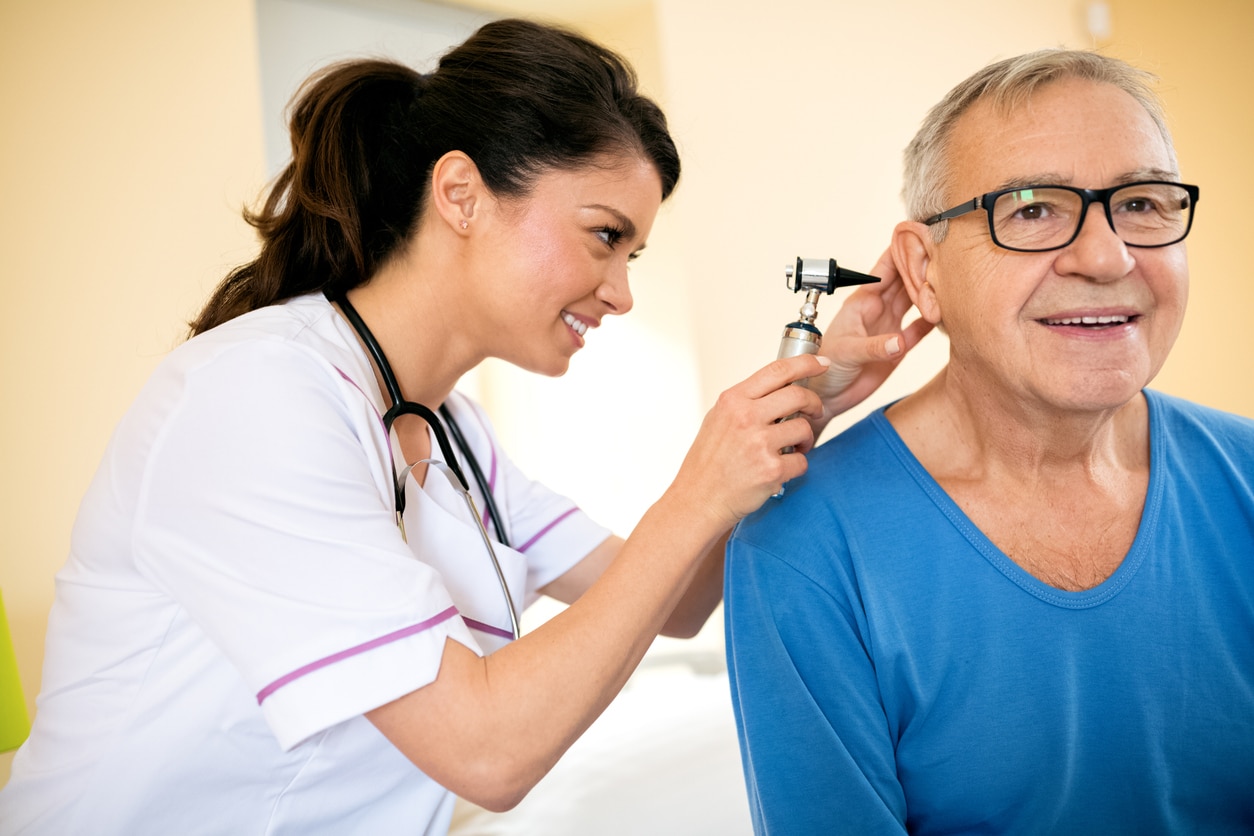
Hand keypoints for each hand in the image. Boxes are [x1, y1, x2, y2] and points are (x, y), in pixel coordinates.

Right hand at [668, 353, 828, 530]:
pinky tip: (780, 470)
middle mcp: (745, 418)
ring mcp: (759, 443)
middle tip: (815, 411)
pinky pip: (802, 461)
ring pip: (804, 428)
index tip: (822, 363)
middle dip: (814, 403)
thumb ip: (746, 402)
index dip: (806, 363)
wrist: (698, 500)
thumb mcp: (718, 420)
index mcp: (733, 401)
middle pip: (799, 395)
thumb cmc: (708, 463)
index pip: (777, 371)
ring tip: (792, 448)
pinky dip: (796, 465)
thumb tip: (780, 389)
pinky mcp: (772, 469)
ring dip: (805, 439)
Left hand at [807, 247, 932, 434]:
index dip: (900, 252)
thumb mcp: (847, 352)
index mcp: (861, 302)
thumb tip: (899, 341)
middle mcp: (878, 309)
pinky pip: (920, 328)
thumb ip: (874, 346)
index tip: (918, 235)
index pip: (883, 271)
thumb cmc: (825, 367)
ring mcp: (889, 326)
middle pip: (904, 281)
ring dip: (930, 291)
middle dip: (922, 266)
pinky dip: (933, 319)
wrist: (827, 396)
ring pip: (915, 301)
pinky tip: (947, 311)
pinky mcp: (898, 347)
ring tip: (951, 278)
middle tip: (945, 252)